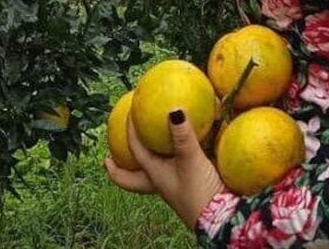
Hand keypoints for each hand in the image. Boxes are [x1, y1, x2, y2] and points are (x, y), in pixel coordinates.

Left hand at [105, 109, 224, 227]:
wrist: (220, 217)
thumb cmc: (198, 190)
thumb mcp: (190, 159)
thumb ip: (183, 135)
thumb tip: (174, 110)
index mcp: (154, 175)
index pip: (135, 151)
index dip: (129, 133)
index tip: (126, 115)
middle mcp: (161, 181)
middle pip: (133, 178)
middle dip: (119, 170)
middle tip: (108, 160)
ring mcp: (175, 184)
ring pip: (153, 174)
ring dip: (147, 163)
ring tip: (146, 150)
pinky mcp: (191, 185)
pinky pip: (176, 169)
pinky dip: (175, 159)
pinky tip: (185, 150)